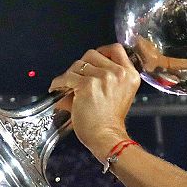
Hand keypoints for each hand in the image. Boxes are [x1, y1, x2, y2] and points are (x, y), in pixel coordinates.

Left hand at [48, 44, 139, 159]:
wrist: (107, 137)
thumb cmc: (110, 122)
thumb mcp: (117, 96)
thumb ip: (105, 80)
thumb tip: (78, 75)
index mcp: (130, 75)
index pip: (116, 49)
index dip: (102, 51)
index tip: (93, 60)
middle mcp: (118, 73)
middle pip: (92, 54)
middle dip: (81, 65)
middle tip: (75, 78)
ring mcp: (103, 77)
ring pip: (78, 65)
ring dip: (69, 75)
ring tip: (66, 87)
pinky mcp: (87, 84)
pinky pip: (67, 77)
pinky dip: (58, 83)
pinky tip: (56, 89)